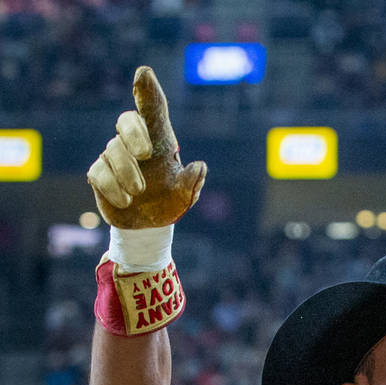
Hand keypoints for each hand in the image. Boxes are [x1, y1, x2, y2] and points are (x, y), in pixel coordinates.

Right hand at [87, 66, 206, 228]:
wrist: (148, 224)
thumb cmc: (169, 201)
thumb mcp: (185, 196)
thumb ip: (192, 182)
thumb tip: (200, 166)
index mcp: (159, 139)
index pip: (153, 109)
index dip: (147, 90)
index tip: (143, 73)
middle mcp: (135, 142)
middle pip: (127, 120)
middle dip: (134, 134)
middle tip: (146, 154)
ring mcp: (114, 156)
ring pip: (113, 151)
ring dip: (128, 173)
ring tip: (139, 192)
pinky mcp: (99, 174)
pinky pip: (100, 173)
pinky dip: (113, 188)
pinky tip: (126, 201)